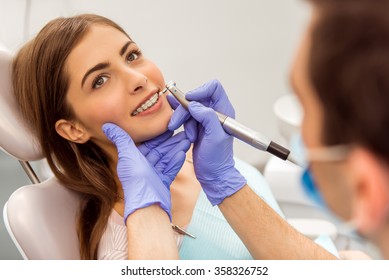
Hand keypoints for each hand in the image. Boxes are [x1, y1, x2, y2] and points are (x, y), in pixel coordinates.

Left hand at [102, 123, 189, 221]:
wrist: (147, 204)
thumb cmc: (136, 180)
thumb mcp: (127, 155)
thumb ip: (120, 139)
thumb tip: (107, 125)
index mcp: (135, 159)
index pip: (148, 143)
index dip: (158, 134)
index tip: (168, 125)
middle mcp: (144, 166)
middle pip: (160, 150)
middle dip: (171, 141)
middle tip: (183, 132)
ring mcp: (154, 175)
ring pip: (167, 158)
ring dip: (177, 148)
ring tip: (187, 140)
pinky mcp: (162, 182)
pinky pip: (170, 169)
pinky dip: (176, 162)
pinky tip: (182, 154)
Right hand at [168, 80, 246, 204]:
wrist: (213, 174)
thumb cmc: (218, 159)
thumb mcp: (215, 138)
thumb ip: (208, 118)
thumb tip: (195, 105)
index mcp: (224, 112)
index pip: (214, 89)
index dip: (200, 91)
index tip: (189, 101)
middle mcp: (215, 113)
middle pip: (196, 99)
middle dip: (184, 110)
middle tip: (176, 123)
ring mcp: (205, 119)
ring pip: (188, 108)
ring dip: (182, 120)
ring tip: (188, 136)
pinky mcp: (196, 126)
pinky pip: (185, 116)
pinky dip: (178, 118)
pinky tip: (171, 115)